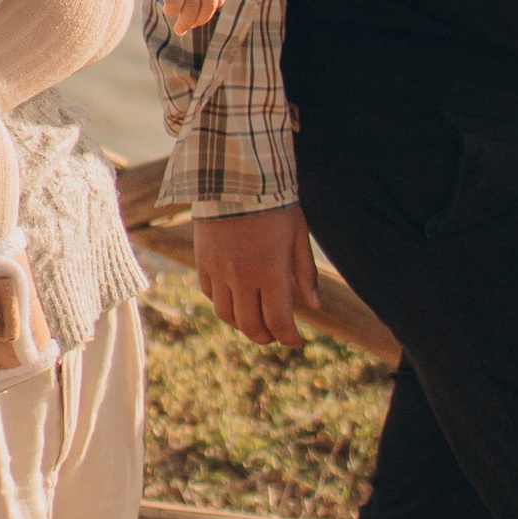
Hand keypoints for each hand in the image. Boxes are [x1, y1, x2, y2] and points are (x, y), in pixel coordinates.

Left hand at [155, 0, 225, 35]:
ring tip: (193, 24)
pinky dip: (213, 9)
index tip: (168, 11)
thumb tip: (180, 15)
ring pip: (209, 6)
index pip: (175, 2)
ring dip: (201, 20)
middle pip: (192, 8)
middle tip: (179, 29)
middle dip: (185, 23)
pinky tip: (204, 11)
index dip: (170, 12)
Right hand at [194, 201, 320, 350]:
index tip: (296, 342)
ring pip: (226, 315)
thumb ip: (305, 272)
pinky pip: (210, 295)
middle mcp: (241, 276)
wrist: (234, 177)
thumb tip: (315, 306)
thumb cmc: (274, 204)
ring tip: (255, 321)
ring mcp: (218, 270)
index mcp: (270, 271)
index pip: (279, 321)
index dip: (289, 338)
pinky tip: (235, 299)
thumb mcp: (298, 235)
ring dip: (243, 325)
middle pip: (251, 326)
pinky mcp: (202, 261)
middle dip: (266, 337)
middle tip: (276, 335)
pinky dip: (223, 304)